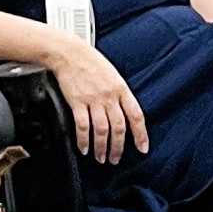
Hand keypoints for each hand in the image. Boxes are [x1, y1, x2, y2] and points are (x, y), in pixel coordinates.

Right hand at [50, 39, 147, 165]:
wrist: (69, 52)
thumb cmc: (91, 62)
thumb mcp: (113, 75)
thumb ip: (120, 94)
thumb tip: (125, 114)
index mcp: (121, 89)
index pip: (136, 116)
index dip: (141, 134)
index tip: (142, 148)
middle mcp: (109, 96)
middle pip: (118, 128)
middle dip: (118, 147)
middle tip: (116, 159)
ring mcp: (93, 100)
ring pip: (102, 130)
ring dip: (102, 148)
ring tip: (101, 157)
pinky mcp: (77, 102)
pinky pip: (82, 126)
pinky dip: (83, 140)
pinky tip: (84, 148)